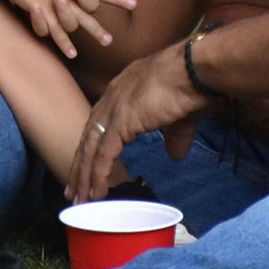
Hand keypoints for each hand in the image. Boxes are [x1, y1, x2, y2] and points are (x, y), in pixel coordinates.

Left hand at [68, 42, 212, 201]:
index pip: (100, 122)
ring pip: (91, 149)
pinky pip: (103, 155)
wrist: (196, 68)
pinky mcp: (121, 123)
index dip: (92, 146)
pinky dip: (97, 175)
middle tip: (73, 188)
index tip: (87, 165)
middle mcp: (112, 98)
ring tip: (78, 199)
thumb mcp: (181, 115)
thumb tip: (175, 156)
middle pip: (89, 137)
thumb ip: (175, 135)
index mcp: (123, 90)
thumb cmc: (194, 83)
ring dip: (83, 176)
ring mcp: (114, 110)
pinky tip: (95, 192)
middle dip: (80, 164)